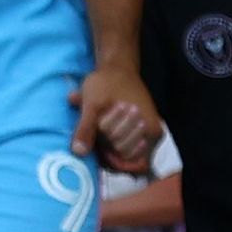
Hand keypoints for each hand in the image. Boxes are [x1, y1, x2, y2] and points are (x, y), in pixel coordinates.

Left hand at [72, 61, 162, 175]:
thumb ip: (86, 129)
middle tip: (98, 131)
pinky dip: (111, 142)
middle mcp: (153, 136)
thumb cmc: (107, 83)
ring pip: (125, 154)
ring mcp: (146, 133)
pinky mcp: (139, 130)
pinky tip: (102, 130)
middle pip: (128, 160)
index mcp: (150, 131)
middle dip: (108, 151)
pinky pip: (125, 146)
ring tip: (101, 126)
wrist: (116, 67)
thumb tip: (79, 153)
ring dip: (109, 147)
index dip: (112, 160)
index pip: (134, 165)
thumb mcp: (92, 104)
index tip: (97, 149)